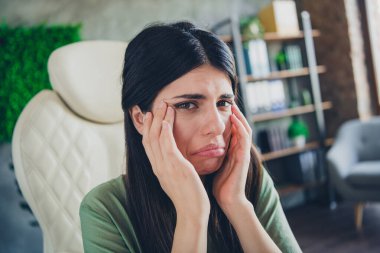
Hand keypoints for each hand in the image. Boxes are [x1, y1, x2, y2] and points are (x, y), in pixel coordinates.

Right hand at [142, 101, 209, 219]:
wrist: (191, 212)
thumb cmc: (187, 196)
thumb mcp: (176, 178)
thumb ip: (172, 166)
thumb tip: (173, 157)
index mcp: (158, 168)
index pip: (148, 144)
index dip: (147, 128)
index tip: (150, 115)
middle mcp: (158, 166)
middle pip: (149, 138)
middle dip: (152, 120)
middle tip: (156, 105)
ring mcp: (165, 167)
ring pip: (156, 138)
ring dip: (159, 120)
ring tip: (164, 105)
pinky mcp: (176, 167)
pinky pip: (167, 147)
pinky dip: (165, 133)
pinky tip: (166, 121)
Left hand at [212, 104, 251, 208]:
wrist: (229, 200)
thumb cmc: (221, 185)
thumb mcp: (215, 165)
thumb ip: (212, 155)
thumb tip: (199, 146)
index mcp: (232, 151)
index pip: (232, 130)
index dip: (228, 119)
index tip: (220, 107)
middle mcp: (239, 150)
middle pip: (240, 126)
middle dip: (236, 114)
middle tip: (229, 101)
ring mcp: (243, 153)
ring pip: (245, 130)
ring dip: (240, 117)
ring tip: (233, 106)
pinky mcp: (244, 158)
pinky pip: (245, 139)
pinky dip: (241, 128)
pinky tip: (235, 119)